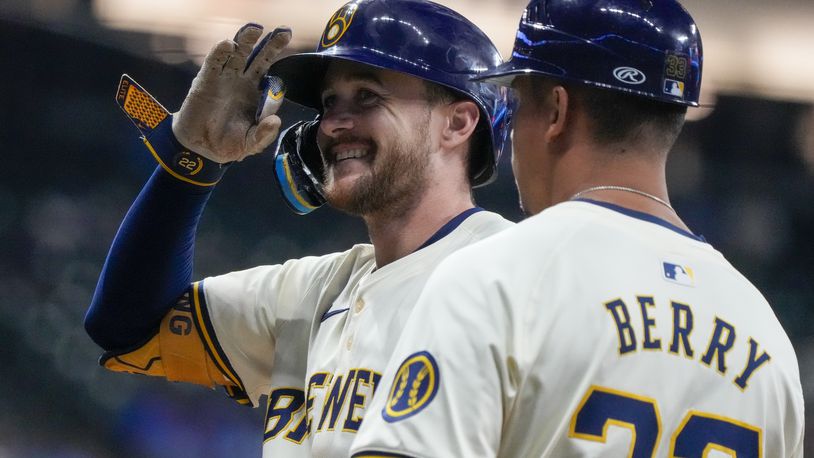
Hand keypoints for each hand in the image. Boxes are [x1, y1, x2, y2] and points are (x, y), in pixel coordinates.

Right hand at [172, 24, 291, 162]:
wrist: (200, 148)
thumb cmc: (228, 144)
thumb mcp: (250, 144)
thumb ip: (264, 134)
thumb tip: (276, 120)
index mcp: (257, 95)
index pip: (272, 78)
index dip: (281, 77)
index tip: (289, 71)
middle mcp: (243, 82)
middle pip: (259, 58)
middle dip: (272, 45)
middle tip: (285, 32)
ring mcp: (225, 79)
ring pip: (238, 55)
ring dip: (246, 40)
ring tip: (256, 28)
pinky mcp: (206, 80)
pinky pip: (214, 62)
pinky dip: (220, 52)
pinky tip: (228, 44)